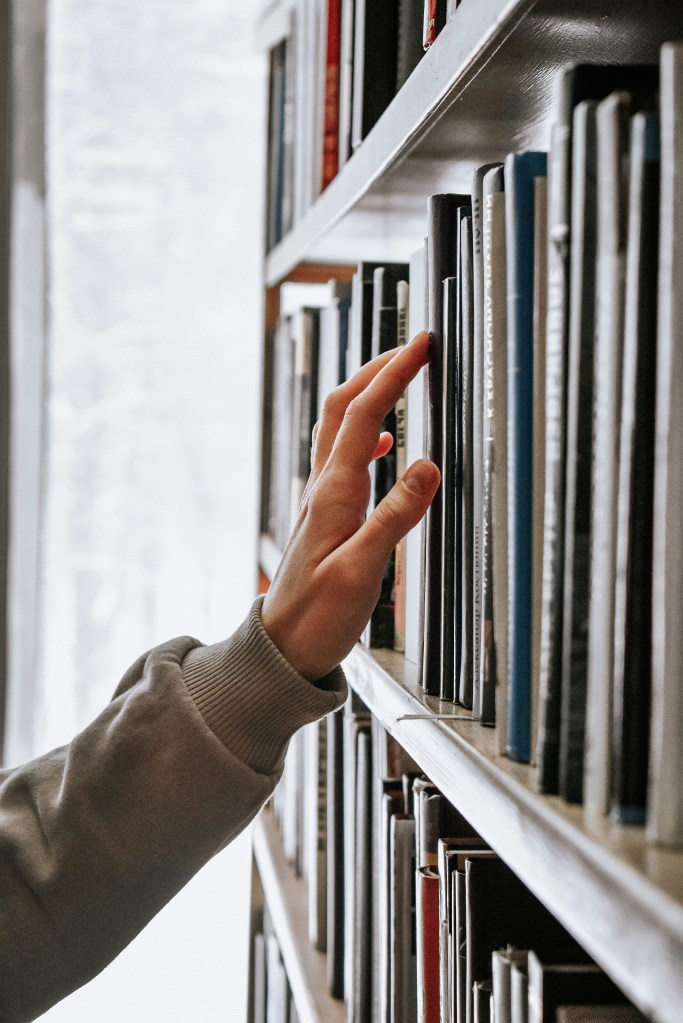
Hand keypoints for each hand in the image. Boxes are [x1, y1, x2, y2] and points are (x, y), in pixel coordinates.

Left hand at [261, 330, 439, 680]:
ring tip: (398, 376)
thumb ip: (395, 518)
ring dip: (368, 394)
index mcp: (333, 494)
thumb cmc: (317, 617)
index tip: (420, 345)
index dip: (392, 374)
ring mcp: (322, 499)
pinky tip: (384, 443)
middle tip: (413, 347)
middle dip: (378, 368)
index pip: (364, 415)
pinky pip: (343, 457)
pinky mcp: (326, 515)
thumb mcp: (362, 571)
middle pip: (344, 407)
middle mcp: (323, 488)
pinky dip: (366, 434)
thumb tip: (427, 466)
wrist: (282, 649)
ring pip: (339, 427)